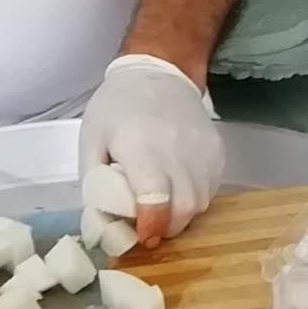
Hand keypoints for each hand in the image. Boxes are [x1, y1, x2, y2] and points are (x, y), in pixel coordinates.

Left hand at [81, 53, 224, 244]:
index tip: (143, 236)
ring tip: (163, 208)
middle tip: (150, 227)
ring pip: (201, 203)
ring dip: (182, 216)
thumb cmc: (118, 106)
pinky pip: (211, 189)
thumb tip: (103, 221)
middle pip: (183, 209)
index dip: (151, 225)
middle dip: (166, 228)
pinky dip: (195, 198)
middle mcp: (176, 152)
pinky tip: (178, 189)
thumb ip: (94, 182)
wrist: (159, 72)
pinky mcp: (216, 153)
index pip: (155, 198)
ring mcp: (202, 152)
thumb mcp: (91, 139)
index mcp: (140, 148)